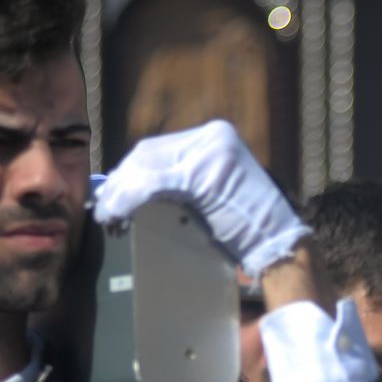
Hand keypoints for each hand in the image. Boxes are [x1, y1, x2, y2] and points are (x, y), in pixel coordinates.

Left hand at [93, 120, 310, 277]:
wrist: (277, 245)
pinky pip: (156, 184)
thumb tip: (137, 185)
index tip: (112, 195)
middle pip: (149, 154)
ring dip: (121, 194)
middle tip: (105, 209)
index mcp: (216, 136)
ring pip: (148, 168)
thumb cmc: (246, 227)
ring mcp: (211, 152)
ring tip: (109, 217)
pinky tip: (119, 215)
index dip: (129, 171)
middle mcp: (214, 136)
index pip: (157, 147)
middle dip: (121, 183)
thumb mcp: (210, 193)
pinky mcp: (205, 175)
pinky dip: (131, 200)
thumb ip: (181, 181)